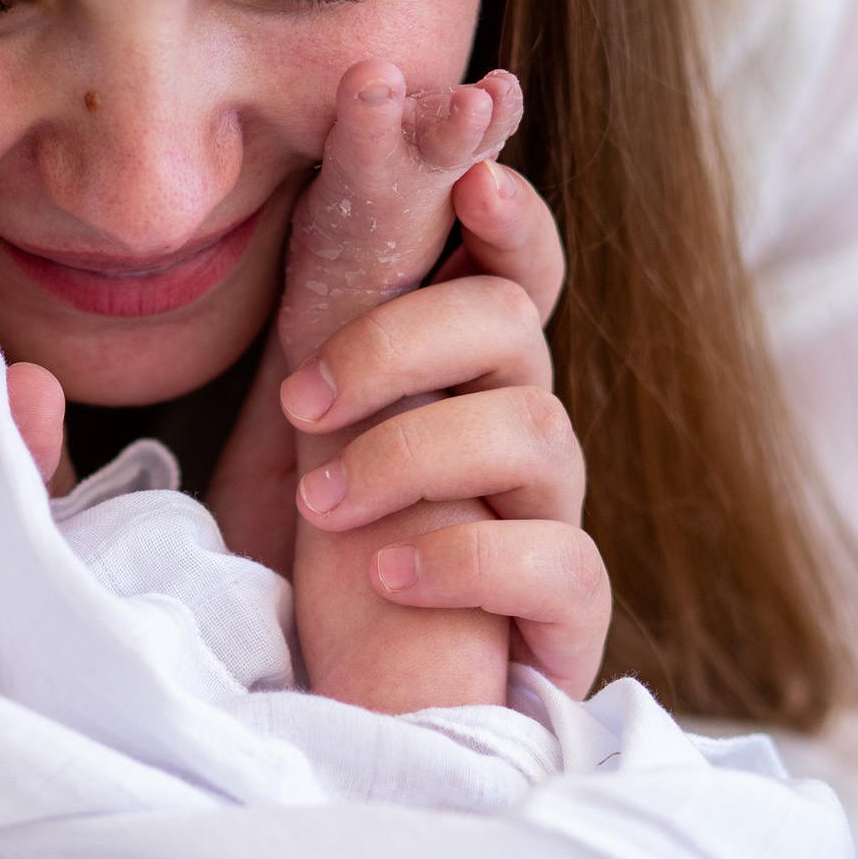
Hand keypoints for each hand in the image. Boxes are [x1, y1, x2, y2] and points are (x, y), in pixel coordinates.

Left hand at [221, 146, 609, 697]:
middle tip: (301, 400)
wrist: (333, 708)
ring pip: (535, 427)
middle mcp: (516, 428)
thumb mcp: (295, 426)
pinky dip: (466, 558)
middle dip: (400, 341)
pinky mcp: (562, 615)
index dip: (506, 209)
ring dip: (415, 453)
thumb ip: (318, 309)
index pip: (510, 260)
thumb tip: (330, 150)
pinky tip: (386, 576)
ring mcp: (547, 517)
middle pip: (512, 321)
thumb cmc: (312, 560)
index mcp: (458, 370)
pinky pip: (558, 559)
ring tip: (325, 507)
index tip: (467, 175)